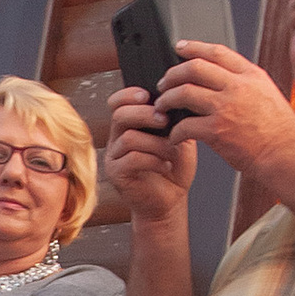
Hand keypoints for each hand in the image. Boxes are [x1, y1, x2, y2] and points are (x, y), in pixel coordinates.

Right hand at [104, 80, 197, 223]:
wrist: (171, 200)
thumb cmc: (174, 169)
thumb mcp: (179, 137)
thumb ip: (176, 119)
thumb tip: (179, 100)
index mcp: (130, 125)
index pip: (118, 102)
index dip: (130, 95)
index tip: (149, 95)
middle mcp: (117, 138)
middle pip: (120, 115)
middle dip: (145, 114)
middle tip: (164, 120)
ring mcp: (115, 156)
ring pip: (128, 137)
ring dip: (155, 142)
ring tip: (171, 150)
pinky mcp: (117, 174)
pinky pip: (131, 159)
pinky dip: (153, 160)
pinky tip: (165, 165)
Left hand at [151, 41, 294, 181]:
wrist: (287, 155)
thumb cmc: (280, 131)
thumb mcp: (268, 94)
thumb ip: (247, 83)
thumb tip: (226, 77)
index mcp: (251, 76)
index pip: (217, 52)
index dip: (194, 47)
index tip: (180, 47)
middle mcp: (238, 87)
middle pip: (195, 68)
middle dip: (173, 74)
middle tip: (164, 83)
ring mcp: (226, 108)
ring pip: (184, 93)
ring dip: (167, 99)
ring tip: (162, 105)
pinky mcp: (216, 131)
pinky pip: (185, 125)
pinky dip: (175, 131)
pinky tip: (174, 135)